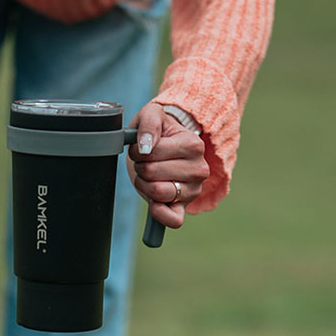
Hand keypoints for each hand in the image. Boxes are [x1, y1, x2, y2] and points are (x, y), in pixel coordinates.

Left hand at [127, 103, 208, 229]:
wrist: (168, 145)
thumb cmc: (159, 130)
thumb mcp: (152, 114)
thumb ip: (149, 123)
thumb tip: (145, 146)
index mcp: (193, 145)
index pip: (150, 152)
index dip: (137, 150)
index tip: (142, 146)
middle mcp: (199, 169)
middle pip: (151, 173)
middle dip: (140, 167)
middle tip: (146, 161)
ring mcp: (193, 190)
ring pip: (157, 193)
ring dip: (143, 184)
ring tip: (149, 176)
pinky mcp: (185, 207)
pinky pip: (174, 220)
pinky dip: (160, 214)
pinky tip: (154, 205)